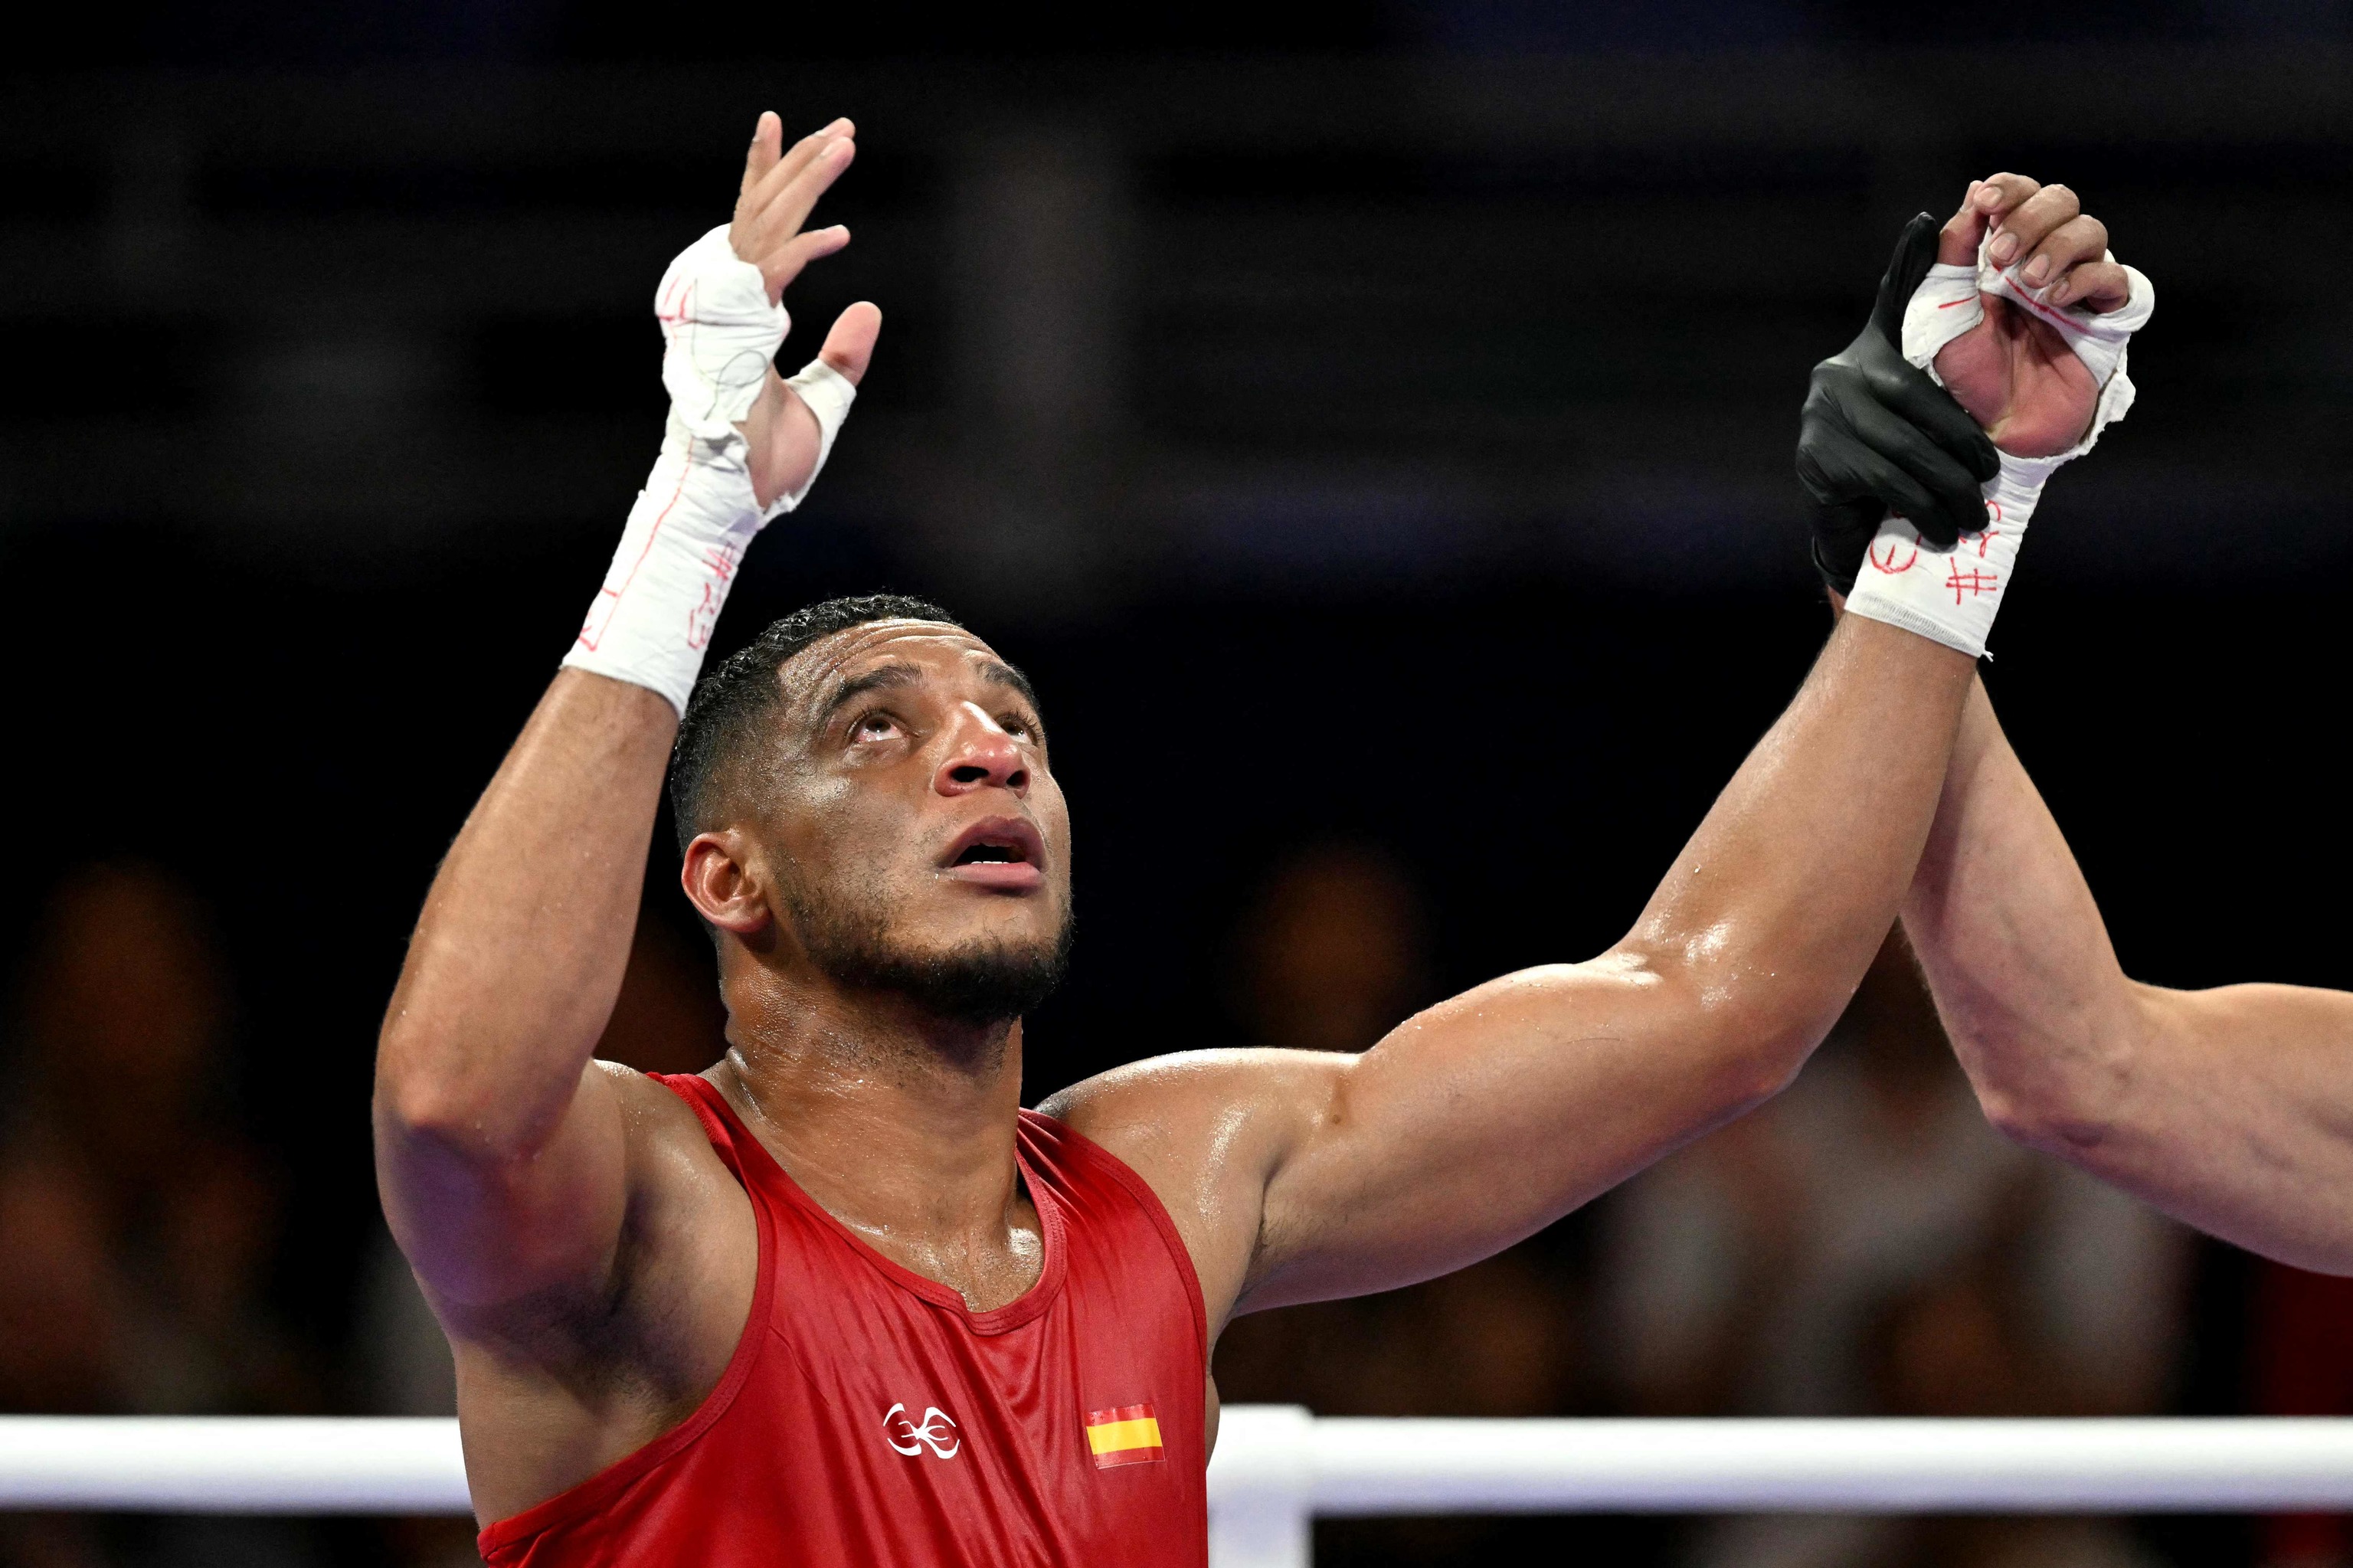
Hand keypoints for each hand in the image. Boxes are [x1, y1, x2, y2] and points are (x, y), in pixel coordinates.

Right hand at [724, 112, 883, 507]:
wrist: (731, 504)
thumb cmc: (763, 466)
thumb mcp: (823, 403)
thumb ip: (844, 357)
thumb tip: (870, 308)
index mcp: (744, 314)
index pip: (762, 231)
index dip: (780, 184)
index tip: (811, 146)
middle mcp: (728, 304)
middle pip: (762, 213)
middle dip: (800, 165)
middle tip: (843, 127)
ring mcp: (726, 316)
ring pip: (765, 227)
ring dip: (805, 183)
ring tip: (843, 142)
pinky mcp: (733, 334)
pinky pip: (769, 276)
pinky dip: (806, 252)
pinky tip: (843, 235)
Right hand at [1796, 214, 1997, 590]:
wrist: (1852, 530)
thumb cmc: (1899, 462)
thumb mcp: (1927, 413)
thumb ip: (1947, 362)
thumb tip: (1972, 282)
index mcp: (1868, 354)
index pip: (1895, 302)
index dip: (1911, 261)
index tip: (1929, 217)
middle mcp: (1837, 375)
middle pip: (1916, 400)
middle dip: (1962, 444)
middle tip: (1992, 477)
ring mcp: (1820, 417)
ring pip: (1903, 448)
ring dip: (1948, 486)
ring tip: (1975, 515)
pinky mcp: (1813, 460)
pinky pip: (1883, 480)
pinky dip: (1923, 507)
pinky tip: (1946, 529)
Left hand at [1932, 175, 2133, 456]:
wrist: (1990, 428)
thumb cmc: (1962, 374)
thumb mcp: (1940, 311)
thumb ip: (1951, 254)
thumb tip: (1972, 196)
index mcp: (2002, 253)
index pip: (2019, 196)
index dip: (2009, 189)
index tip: (1986, 201)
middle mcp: (2043, 261)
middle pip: (2062, 201)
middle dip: (2033, 217)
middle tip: (2004, 255)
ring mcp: (2076, 286)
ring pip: (2091, 230)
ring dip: (2058, 247)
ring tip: (2029, 283)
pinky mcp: (2105, 318)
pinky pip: (2115, 277)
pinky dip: (2086, 277)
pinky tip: (2054, 300)